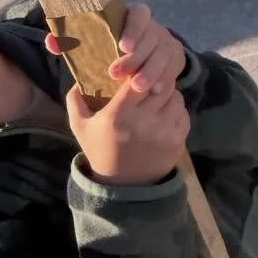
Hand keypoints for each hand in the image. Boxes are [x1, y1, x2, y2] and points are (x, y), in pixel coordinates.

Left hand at [46, 3, 184, 96]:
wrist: (134, 57)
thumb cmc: (105, 47)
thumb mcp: (90, 42)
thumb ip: (70, 40)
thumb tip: (51, 42)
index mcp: (131, 17)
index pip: (139, 13)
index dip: (133, 28)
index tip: (122, 46)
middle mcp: (152, 27)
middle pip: (151, 37)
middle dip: (136, 57)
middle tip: (118, 74)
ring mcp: (166, 42)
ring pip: (164, 54)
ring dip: (151, 71)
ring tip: (138, 87)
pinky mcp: (175, 58)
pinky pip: (174, 68)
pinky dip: (165, 79)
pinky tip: (156, 90)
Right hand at [47, 4, 189, 185]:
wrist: (124, 183)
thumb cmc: (100, 150)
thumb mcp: (79, 126)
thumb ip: (75, 101)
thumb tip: (78, 80)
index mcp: (118, 115)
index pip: (137, 80)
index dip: (138, 73)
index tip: (135, 74)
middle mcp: (143, 121)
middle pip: (159, 85)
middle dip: (155, 81)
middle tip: (149, 83)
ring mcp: (163, 130)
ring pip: (175, 97)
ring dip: (167, 94)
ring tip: (157, 97)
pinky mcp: (178, 139)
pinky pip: (183, 113)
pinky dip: (176, 109)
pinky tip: (165, 112)